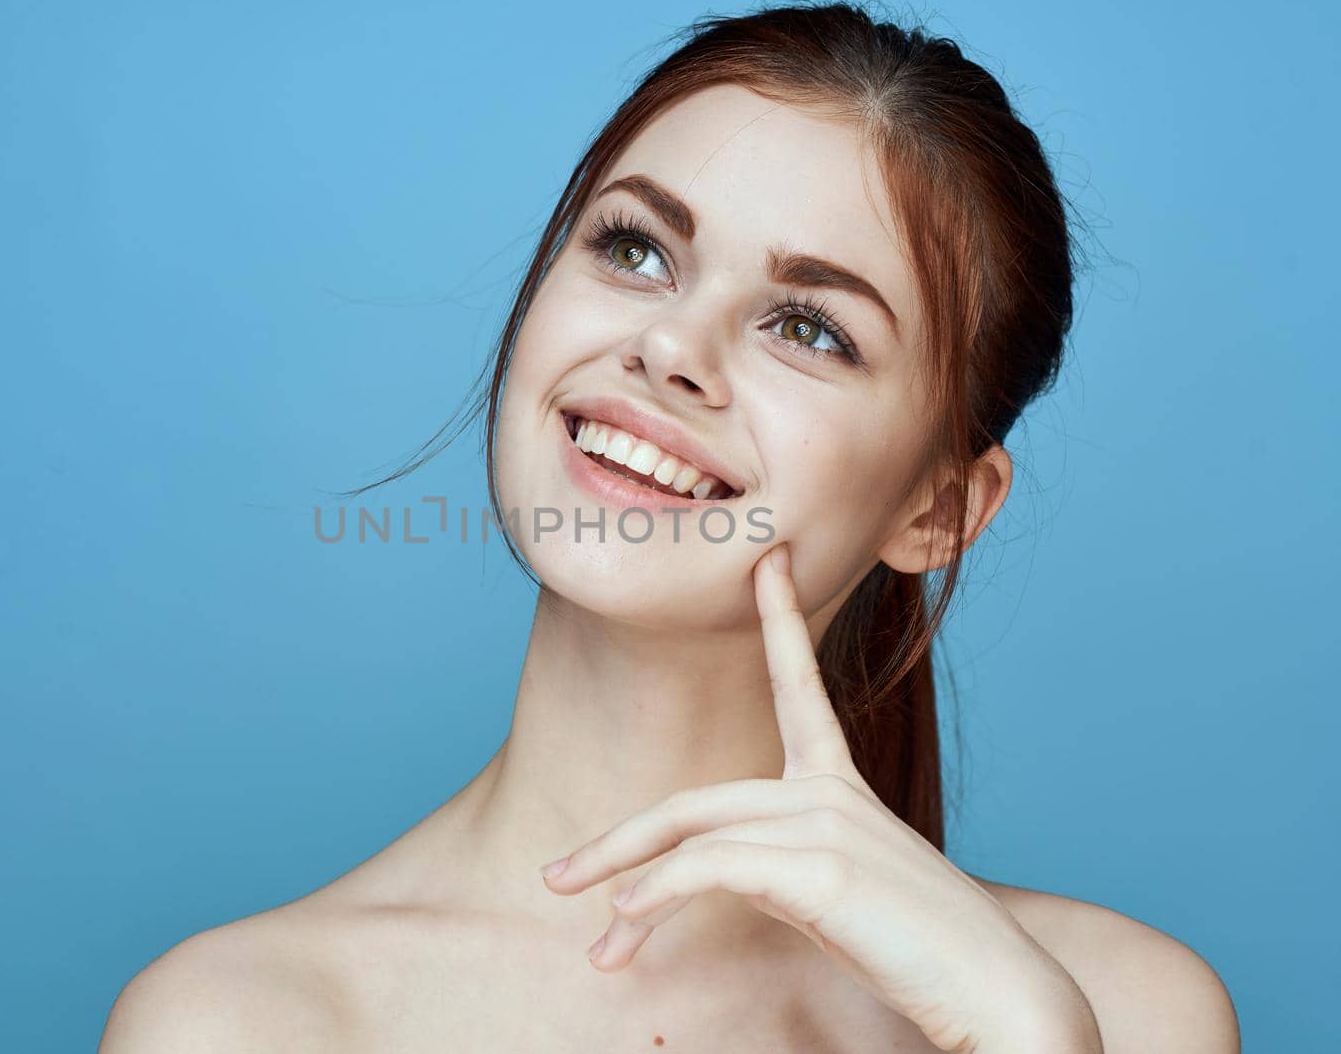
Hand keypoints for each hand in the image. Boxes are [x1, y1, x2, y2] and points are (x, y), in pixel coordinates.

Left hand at [538, 543, 1102, 1053]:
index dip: (779, 621)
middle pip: (694, 804)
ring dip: (625, 887)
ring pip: (692, 836)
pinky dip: (656, 895)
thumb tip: (712, 875)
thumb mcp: (837, 896)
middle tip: (557, 877)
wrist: (1002, 998)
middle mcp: (831, 792)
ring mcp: (828, 821)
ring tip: (594, 947)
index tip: (768, 561)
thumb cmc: (923, 956)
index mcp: (842, 789)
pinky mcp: (822, 867)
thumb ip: (780, 869)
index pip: (799, 688)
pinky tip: (625, 929)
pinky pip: (709, 868)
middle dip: (619, 844)